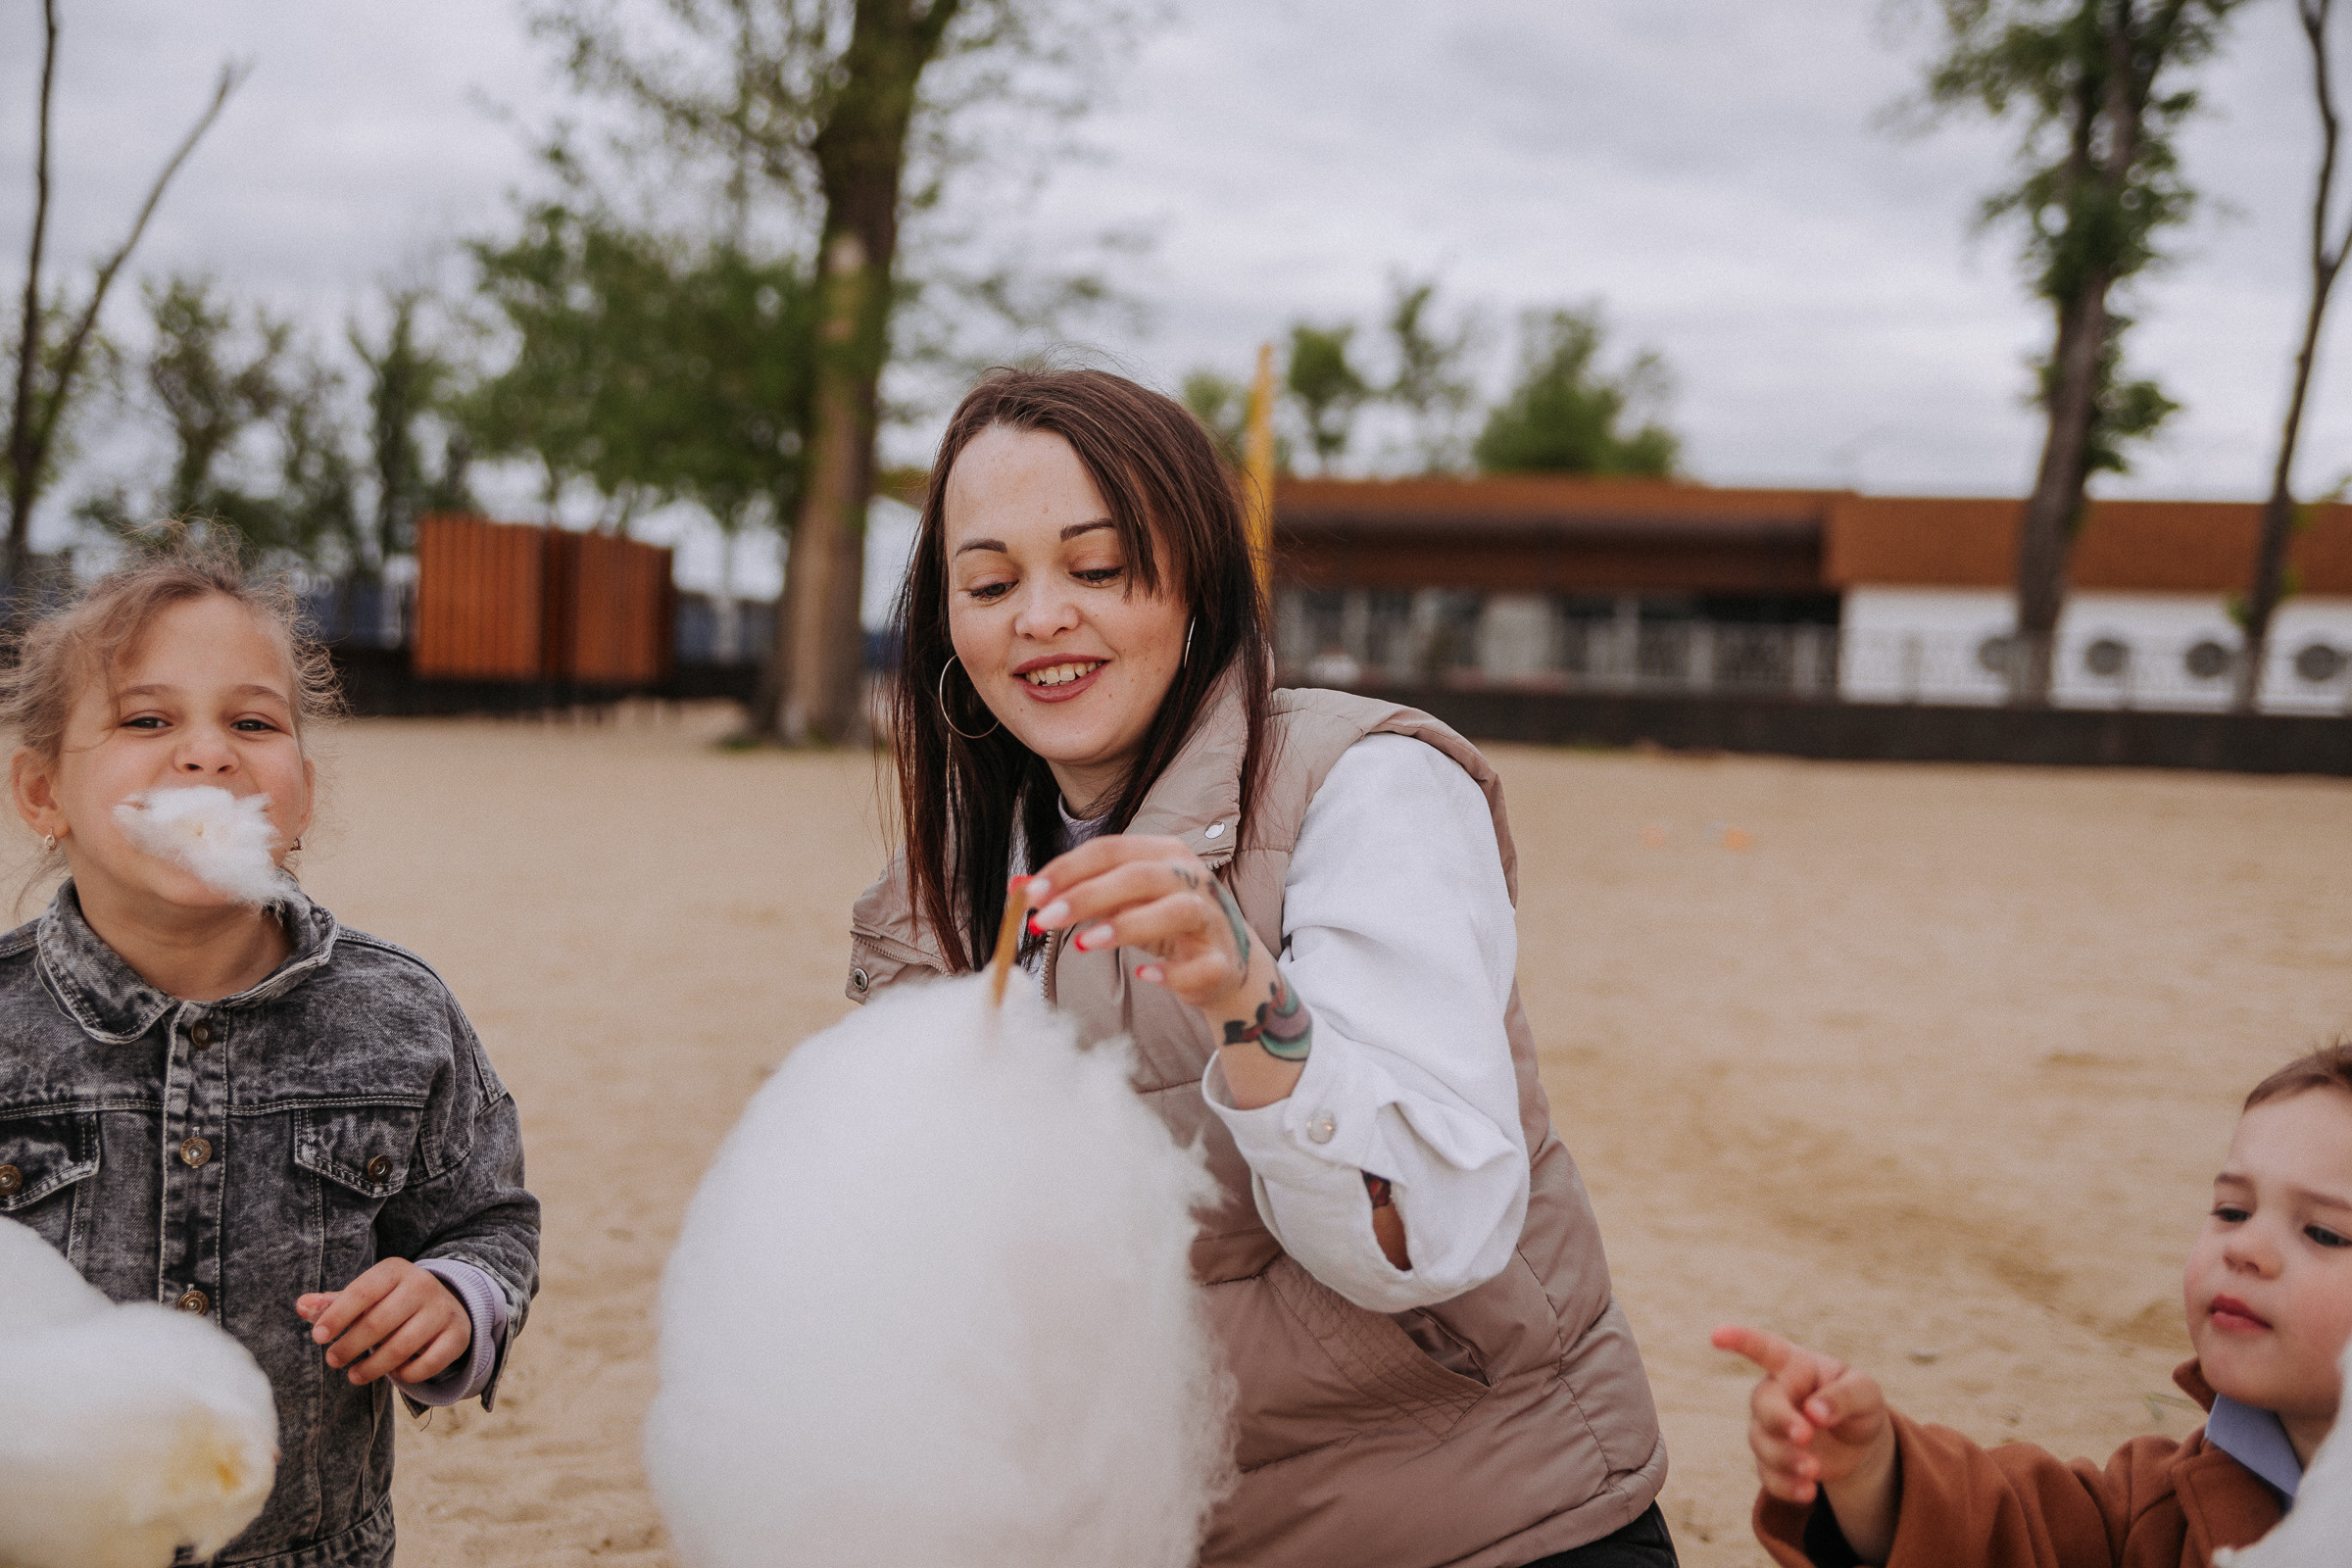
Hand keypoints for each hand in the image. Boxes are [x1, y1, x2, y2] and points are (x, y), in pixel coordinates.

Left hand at [297, 1258, 471, 1387]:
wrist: (444, 1303)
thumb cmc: (391, 1302)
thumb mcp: (364, 1296)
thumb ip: (333, 1303)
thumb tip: (301, 1306)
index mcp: (395, 1270)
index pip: (361, 1292)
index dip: (337, 1316)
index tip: (318, 1338)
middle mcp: (423, 1285)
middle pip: (379, 1322)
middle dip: (350, 1346)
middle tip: (333, 1360)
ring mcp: (443, 1310)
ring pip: (402, 1346)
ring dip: (373, 1367)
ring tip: (354, 1375)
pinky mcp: (458, 1334)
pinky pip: (429, 1363)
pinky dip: (407, 1374)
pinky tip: (394, 1374)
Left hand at [1027, 835, 1262, 1009]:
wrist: (1229, 962)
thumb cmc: (1166, 923)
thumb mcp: (1122, 900)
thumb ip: (1076, 890)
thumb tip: (1018, 886)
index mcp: (1164, 853)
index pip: (1110, 850)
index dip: (1068, 869)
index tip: (1030, 893)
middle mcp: (1191, 878)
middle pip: (1138, 876)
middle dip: (1086, 896)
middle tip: (1044, 919)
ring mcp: (1211, 919)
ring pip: (1176, 911)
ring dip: (1128, 925)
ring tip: (1083, 944)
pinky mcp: (1222, 961)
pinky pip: (1202, 965)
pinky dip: (1173, 971)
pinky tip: (1144, 975)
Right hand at [1713, 1324, 1898, 1559]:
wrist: (1858, 1441)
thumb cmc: (1857, 1401)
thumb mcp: (1865, 1392)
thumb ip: (1843, 1397)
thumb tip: (1814, 1412)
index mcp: (1794, 1366)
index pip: (1763, 1348)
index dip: (1739, 1340)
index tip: (1717, 1335)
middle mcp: (1775, 1393)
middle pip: (1763, 1404)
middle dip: (1780, 1421)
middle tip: (1805, 1436)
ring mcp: (1769, 1428)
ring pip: (1762, 1443)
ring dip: (1786, 1458)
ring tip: (1814, 1471)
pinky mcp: (1773, 1460)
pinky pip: (1769, 1475)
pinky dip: (1786, 1486)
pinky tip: (1808, 1492)